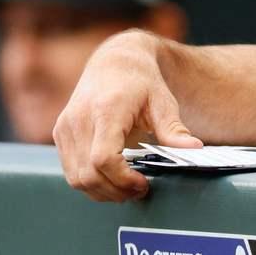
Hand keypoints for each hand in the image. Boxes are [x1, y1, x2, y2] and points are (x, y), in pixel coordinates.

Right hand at [53, 30, 202, 201]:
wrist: (114, 62)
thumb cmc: (141, 82)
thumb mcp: (163, 102)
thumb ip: (174, 129)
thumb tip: (195, 149)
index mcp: (106, 110)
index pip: (103, 158)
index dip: (122, 180)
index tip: (143, 184)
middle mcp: (79, 119)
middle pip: (88, 174)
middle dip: (116, 191)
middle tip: (140, 190)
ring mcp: (65, 127)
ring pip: (76, 178)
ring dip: (102, 191)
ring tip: (127, 188)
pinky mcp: (60, 134)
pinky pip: (70, 171)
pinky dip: (90, 183)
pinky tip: (112, 179)